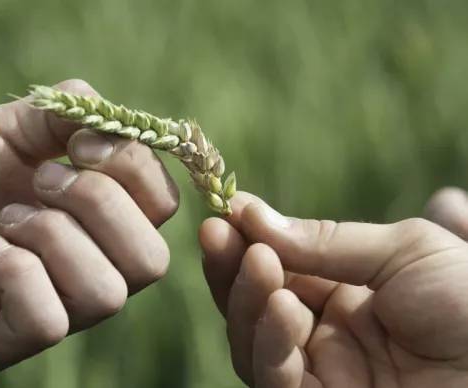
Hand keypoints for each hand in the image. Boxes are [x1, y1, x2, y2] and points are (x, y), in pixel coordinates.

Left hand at [0, 79, 178, 372]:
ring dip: (55, 236)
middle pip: (150, 260)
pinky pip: (48, 321)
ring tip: (5, 217)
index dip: (133, 168)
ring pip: (107, 294)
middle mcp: (87, 270)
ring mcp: (51, 310)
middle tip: (39, 181)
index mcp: (99, 221)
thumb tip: (115, 124)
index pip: (163, 206)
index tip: (76, 143)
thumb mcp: (10, 125)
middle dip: (98, 204)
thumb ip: (68, 113)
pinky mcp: (2, 341)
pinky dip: (19, 273)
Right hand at [199, 192, 467, 386]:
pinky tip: (283, 305)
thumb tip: (251, 212)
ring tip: (258, 263)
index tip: (226, 210)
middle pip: (252, 305)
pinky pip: (276, 380)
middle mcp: (323, 335)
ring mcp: (320, 374)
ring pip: (252, 342)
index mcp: (344, 294)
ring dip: (246, 301)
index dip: (248, 240)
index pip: (277, 267)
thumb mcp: (406, 251)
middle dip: (230, 269)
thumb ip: (327, 240)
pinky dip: (270, 343)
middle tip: (216, 233)